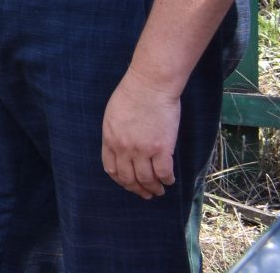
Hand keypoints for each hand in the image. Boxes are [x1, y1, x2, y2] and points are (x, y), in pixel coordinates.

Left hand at [102, 70, 182, 198]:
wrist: (149, 85)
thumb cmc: (132, 95)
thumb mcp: (113, 115)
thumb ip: (115, 134)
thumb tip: (120, 149)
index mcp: (109, 139)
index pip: (112, 169)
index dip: (121, 180)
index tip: (129, 184)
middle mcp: (124, 148)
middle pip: (129, 178)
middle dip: (137, 189)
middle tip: (145, 194)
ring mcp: (142, 150)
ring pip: (147, 179)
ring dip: (153, 188)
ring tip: (159, 191)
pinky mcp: (162, 149)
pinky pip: (164, 172)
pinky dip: (167, 180)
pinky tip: (169, 180)